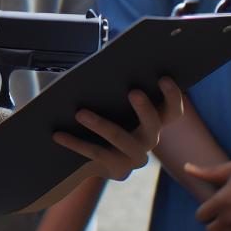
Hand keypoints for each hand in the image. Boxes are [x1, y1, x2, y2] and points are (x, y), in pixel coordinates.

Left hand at [52, 77, 184, 180]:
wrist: (90, 160)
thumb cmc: (102, 118)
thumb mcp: (110, 105)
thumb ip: (112, 88)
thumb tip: (100, 60)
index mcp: (154, 120)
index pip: (173, 110)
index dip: (172, 96)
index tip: (163, 78)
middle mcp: (150, 139)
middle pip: (154, 124)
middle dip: (145, 108)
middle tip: (133, 91)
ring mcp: (135, 156)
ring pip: (120, 138)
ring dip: (100, 124)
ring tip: (80, 113)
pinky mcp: (118, 169)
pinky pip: (96, 153)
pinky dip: (75, 142)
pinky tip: (58, 135)